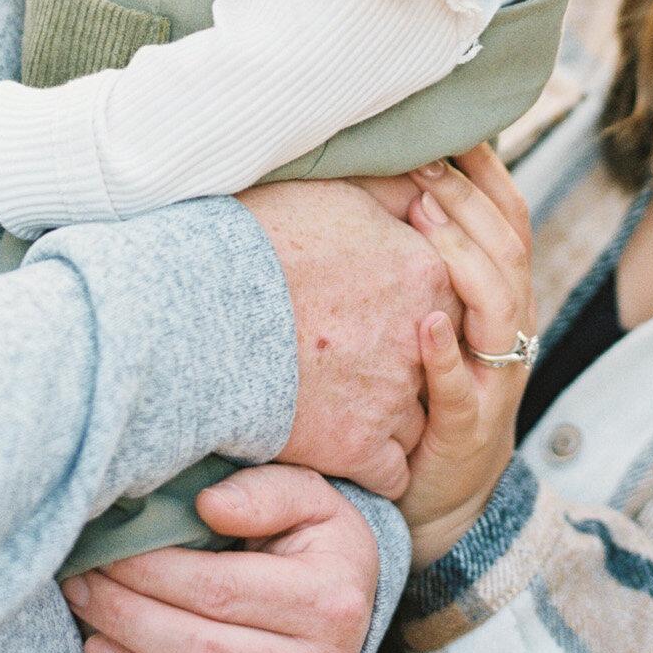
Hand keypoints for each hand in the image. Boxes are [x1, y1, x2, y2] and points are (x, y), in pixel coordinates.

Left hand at [64, 465, 376, 652]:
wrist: (351, 604)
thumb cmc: (311, 544)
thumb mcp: (308, 497)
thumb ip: (263, 489)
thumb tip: (207, 505)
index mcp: (329, 595)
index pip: (216, 588)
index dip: (149, 572)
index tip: (103, 553)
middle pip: (200, 652)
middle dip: (126, 619)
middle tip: (80, 590)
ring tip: (92, 643)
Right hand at [237, 180, 457, 500]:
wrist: (206, 305)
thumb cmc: (260, 240)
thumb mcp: (337, 193)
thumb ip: (394, 193)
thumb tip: (422, 181)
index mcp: (425, 272)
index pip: (445, 298)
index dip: (413, 306)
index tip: (378, 310)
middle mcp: (422, 335)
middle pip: (432, 358)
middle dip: (405, 359)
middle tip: (359, 352)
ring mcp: (395, 396)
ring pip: (416, 417)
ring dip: (389, 413)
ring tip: (345, 397)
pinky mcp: (362, 447)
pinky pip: (391, 470)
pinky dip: (371, 462)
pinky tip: (345, 442)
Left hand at [398, 149, 535, 568]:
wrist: (435, 494)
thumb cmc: (422, 385)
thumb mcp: (432, 310)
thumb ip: (425, 252)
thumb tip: (393, 172)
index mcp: (504, 296)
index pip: (510, 219)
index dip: (488, 173)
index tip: (453, 129)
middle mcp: (510, 331)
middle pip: (509, 250)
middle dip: (467, 202)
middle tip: (423, 166)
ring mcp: (495, 381)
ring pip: (499, 307)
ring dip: (462, 259)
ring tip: (423, 222)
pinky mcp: (468, 430)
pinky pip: (465, 390)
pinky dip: (446, 356)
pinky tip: (424, 327)